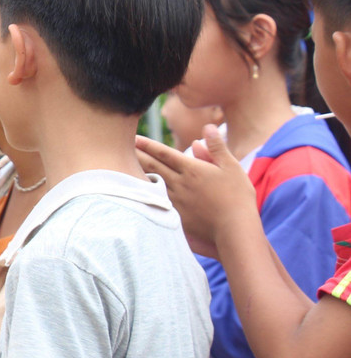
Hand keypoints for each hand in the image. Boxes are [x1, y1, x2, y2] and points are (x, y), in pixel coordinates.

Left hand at [136, 125, 253, 254]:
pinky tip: (136, 192)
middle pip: (153, 166)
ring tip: (123, 167)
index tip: (134, 138)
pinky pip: (156, 201)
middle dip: (136, 155)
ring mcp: (175, 200)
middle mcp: (179, 183)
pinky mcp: (175, 215)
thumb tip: (206, 128)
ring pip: (151, 183)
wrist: (235, 229)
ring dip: (137, 174)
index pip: (164, 153)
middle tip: (120, 147)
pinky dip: (145, 194)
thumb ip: (216, 147)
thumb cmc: (238, 197)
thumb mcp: (231, 167)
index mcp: (192, 169)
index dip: (148, 145)